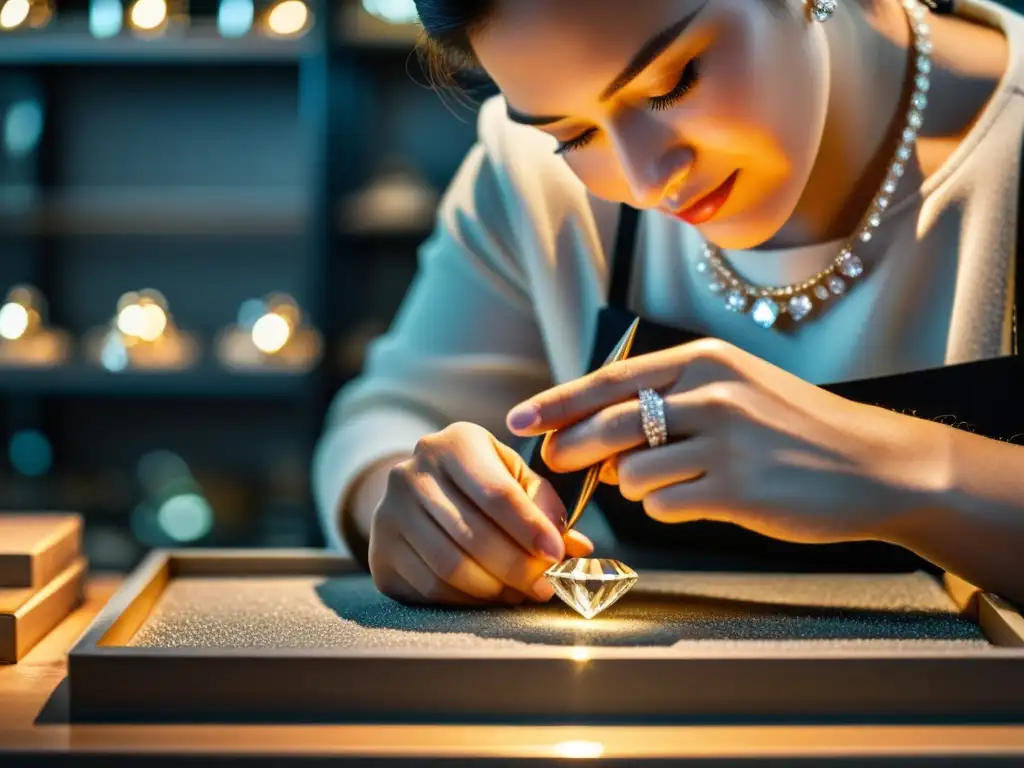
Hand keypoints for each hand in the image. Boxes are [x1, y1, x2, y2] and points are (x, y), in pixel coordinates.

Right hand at [368, 421, 593, 604]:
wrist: (419, 492)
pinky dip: (468, 600)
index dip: (530, 528)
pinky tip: (489, 596)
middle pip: (474, 534)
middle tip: (545, 586)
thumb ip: (546, 508)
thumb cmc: (482, 484)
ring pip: (451, 566)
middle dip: (517, 567)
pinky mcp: (380, 551)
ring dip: (494, 589)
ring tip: (521, 593)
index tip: (557, 554)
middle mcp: (413, 471)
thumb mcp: (516, 479)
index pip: (496, 492)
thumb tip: (576, 550)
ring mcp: (389, 512)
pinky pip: (431, 587)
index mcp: (455, 443)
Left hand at [506, 339, 951, 545]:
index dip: (558, 402)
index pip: (610, 379)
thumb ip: (668, 402)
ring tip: (666, 482)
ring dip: (632, 485)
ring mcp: (726, 443)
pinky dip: (666, 508)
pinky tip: (697, 500)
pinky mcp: (739, 491)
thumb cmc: (794, 426)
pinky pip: (665, 506)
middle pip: (609, 424)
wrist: (872, 464)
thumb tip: (599, 440)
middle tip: (556, 463)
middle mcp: (712, 394)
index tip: (519, 420)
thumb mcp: (735, 388)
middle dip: (570, 448)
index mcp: (705, 361)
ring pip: (632, 471)